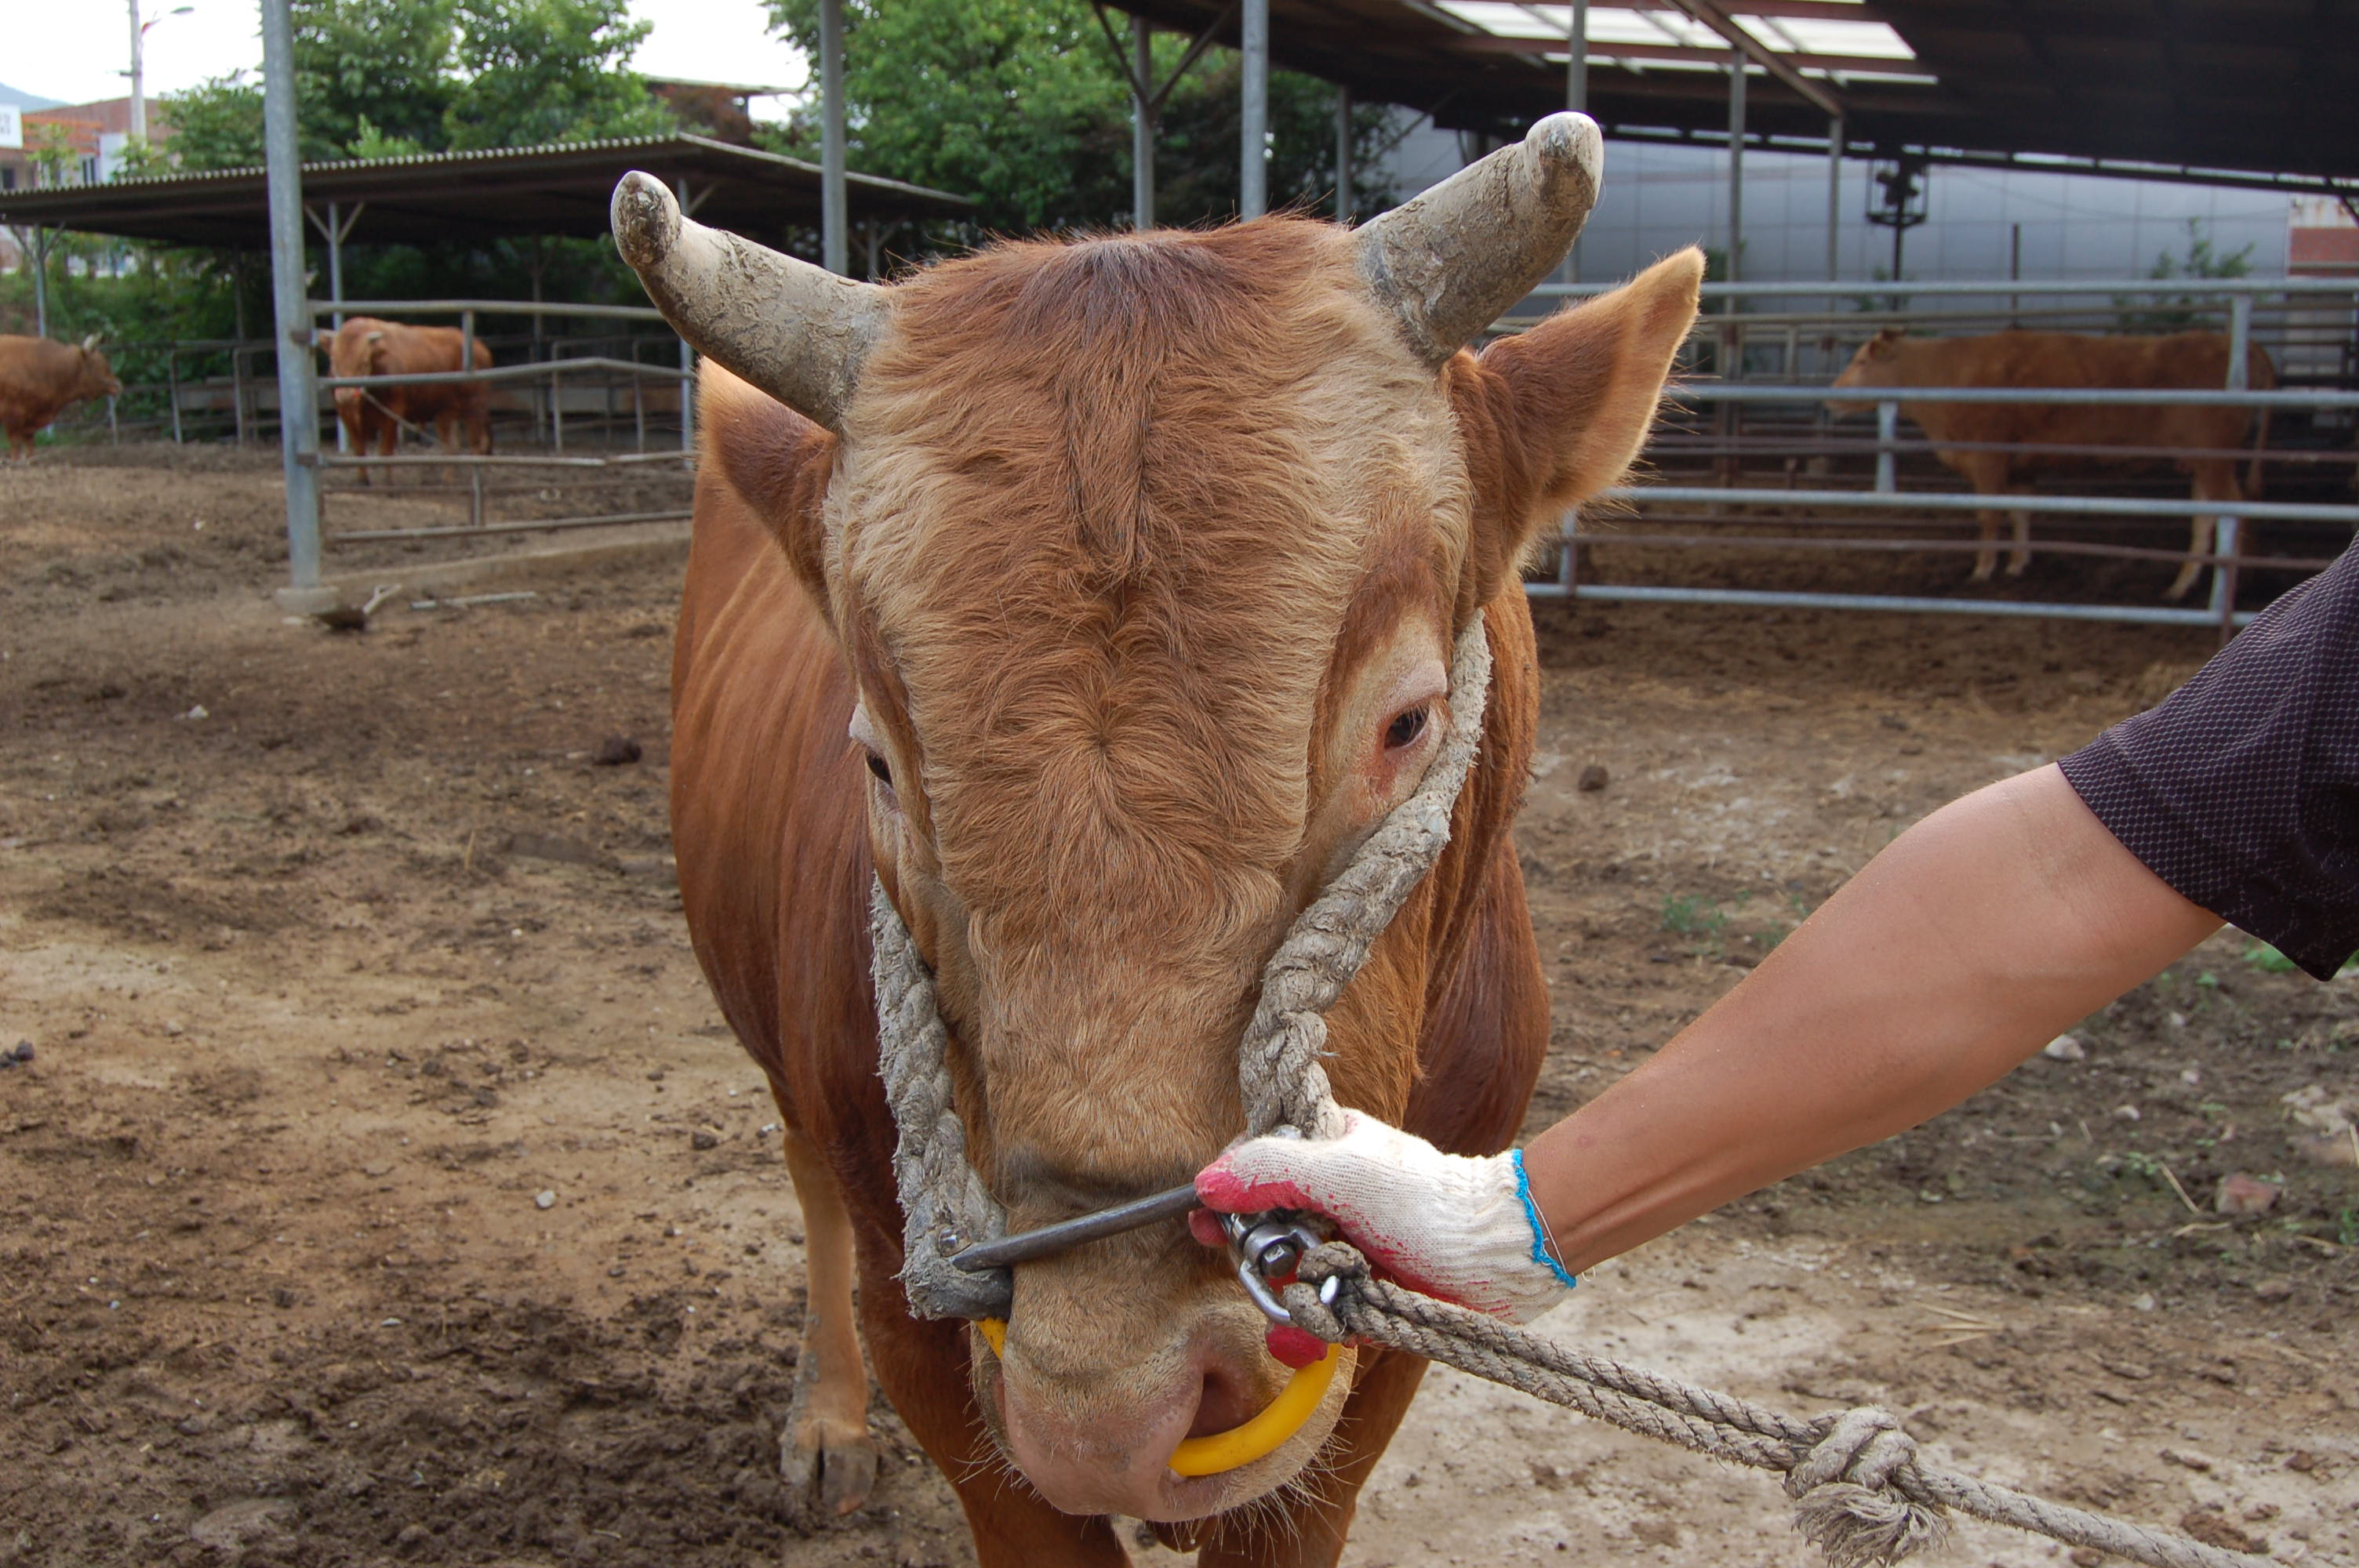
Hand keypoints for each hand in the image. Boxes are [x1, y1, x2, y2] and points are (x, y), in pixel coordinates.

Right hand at [1194, 1110, 1576, 1323]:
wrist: (1499, 1257)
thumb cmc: (1426, 1201)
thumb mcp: (1341, 1173)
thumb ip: (1270, 1170)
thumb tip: (1204, 1183)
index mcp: (1324, 1149)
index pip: (1253, 1167)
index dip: (1228, 1197)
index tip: (1209, 1223)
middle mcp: (1329, 1199)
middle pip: (1263, 1233)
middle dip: (1264, 1259)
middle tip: (1276, 1267)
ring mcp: (1346, 1249)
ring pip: (1288, 1281)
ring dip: (1297, 1298)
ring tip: (1321, 1300)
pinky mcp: (1362, 1296)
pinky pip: (1320, 1318)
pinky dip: (1323, 1327)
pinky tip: (1333, 1327)